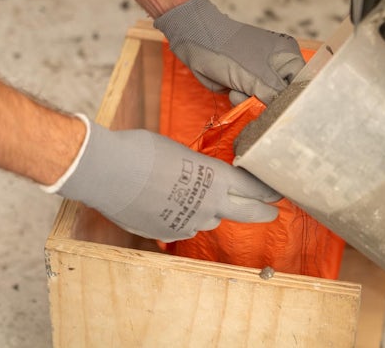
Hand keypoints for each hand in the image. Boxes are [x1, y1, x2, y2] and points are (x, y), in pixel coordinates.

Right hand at [47, 115, 280, 241]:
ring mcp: (190, 223)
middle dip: (262, 211)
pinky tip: (167, 206)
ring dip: (210, 211)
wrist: (107, 172)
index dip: (267, 190)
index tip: (277, 192)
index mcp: (216, 178)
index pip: (252, 187)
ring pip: (210, 219)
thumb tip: (196, 176)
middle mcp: (209, 205)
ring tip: (194, 197)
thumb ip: (196, 169)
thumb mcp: (179, 152)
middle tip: (272, 211)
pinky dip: (183, 219)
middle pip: (246, 212)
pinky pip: (185, 228)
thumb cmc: (142, 151)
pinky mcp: (169, 234)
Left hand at [154, 0, 304, 104]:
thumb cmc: (227, 50)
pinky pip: (249, 100)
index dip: (293, 100)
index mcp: (288, 56)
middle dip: (268, 101)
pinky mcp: (244, 82)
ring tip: (238, 89)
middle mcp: (277, 65)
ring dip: (251, 101)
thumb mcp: (255, 75)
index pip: (301, 85)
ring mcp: (260, 75)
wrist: (194, 40)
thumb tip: (284, 112)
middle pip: (283, 96)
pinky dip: (240, 99)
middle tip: (255, 98)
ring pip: (265, 102)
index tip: (281, 110)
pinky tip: (231, 89)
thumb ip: (274, 95)